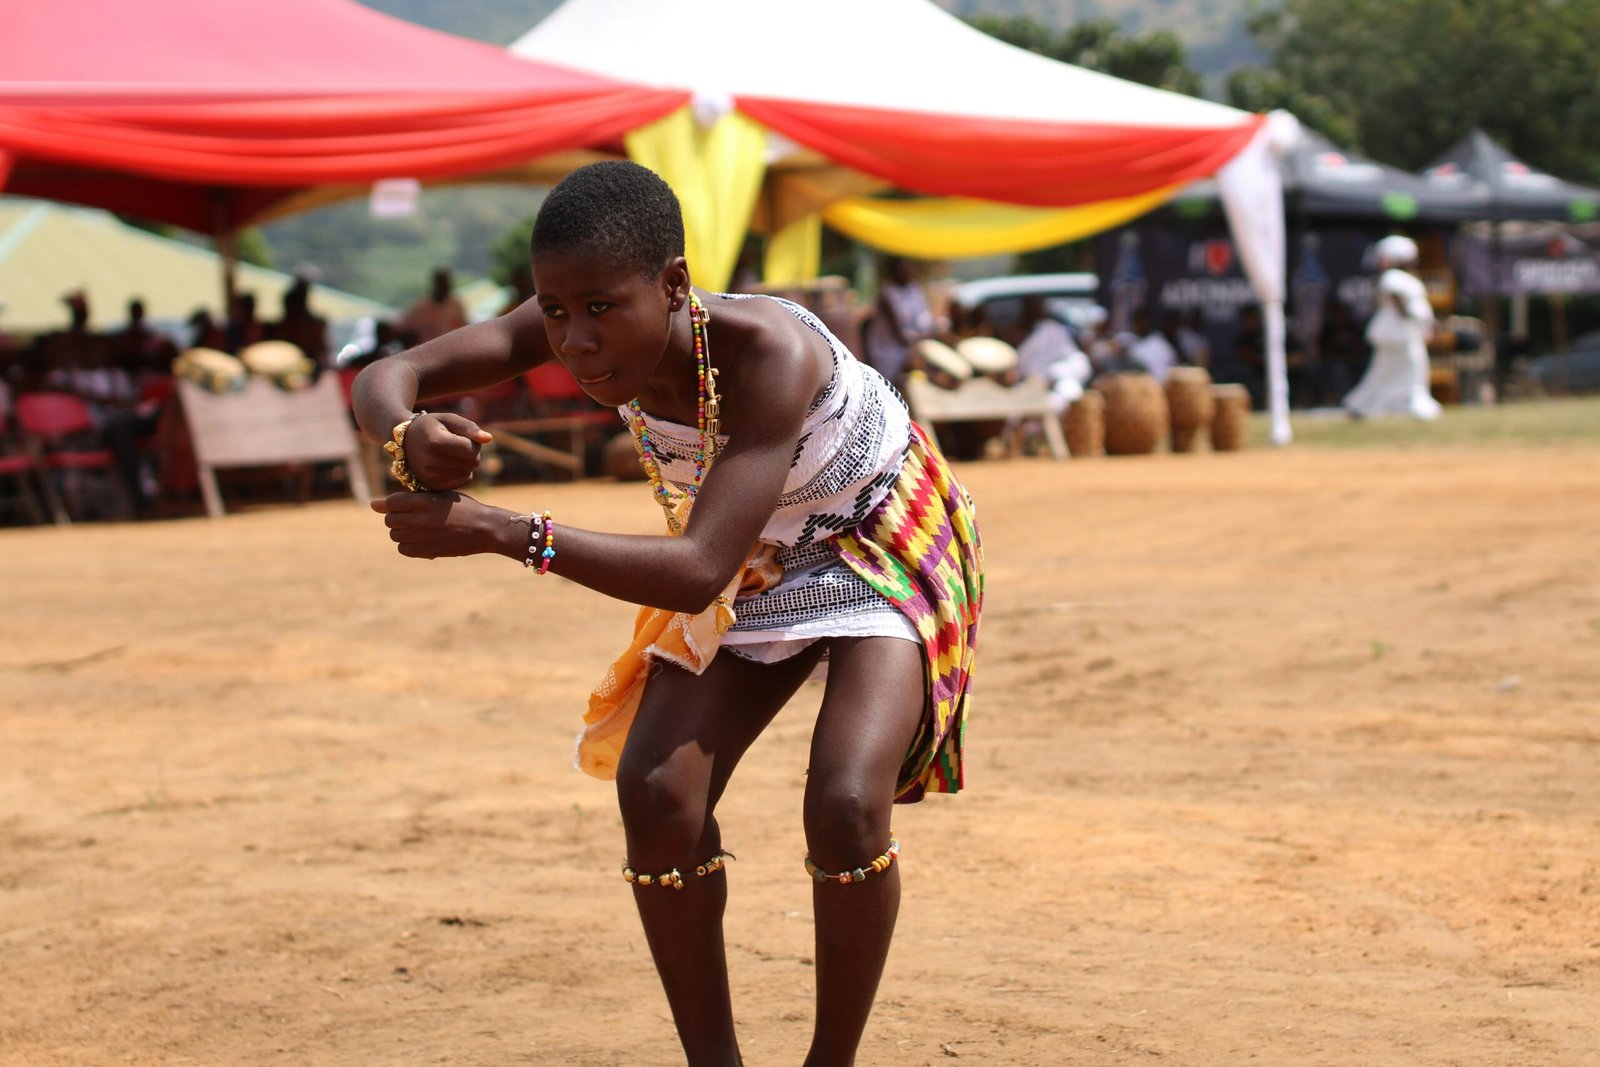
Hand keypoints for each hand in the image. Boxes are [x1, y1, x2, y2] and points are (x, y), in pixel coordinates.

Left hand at [371, 490, 518, 559]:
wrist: (485, 528)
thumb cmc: (463, 508)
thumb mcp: (440, 494)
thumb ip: (410, 497)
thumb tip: (373, 504)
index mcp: (426, 500)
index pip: (392, 502)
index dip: (390, 504)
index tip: (395, 507)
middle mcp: (422, 518)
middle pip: (390, 519)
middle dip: (395, 518)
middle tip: (410, 518)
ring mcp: (424, 536)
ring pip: (395, 535)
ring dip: (401, 531)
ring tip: (416, 529)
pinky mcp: (428, 551)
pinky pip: (403, 549)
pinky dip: (407, 545)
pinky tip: (419, 540)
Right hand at [403, 413, 492, 489]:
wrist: (405, 442)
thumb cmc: (431, 427)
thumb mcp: (448, 419)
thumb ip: (469, 427)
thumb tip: (488, 439)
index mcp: (435, 443)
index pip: (471, 449)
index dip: (473, 442)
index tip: (462, 436)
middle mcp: (431, 462)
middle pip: (472, 462)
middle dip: (470, 452)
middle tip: (456, 444)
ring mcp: (431, 477)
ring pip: (469, 472)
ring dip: (466, 462)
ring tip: (451, 453)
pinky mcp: (433, 486)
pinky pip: (463, 481)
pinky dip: (461, 472)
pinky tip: (450, 463)